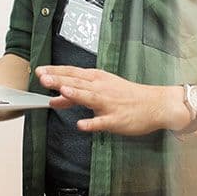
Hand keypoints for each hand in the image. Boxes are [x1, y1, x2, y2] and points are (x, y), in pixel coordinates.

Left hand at [35, 66, 182, 134]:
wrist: (155, 104)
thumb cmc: (127, 96)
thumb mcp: (101, 90)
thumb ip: (75, 95)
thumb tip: (54, 98)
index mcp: (97, 79)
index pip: (72, 73)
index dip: (56, 71)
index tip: (40, 70)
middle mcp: (102, 89)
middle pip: (78, 83)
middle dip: (60, 80)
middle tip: (43, 77)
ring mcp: (109, 104)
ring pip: (90, 98)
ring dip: (76, 94)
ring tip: (62, 91)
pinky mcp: (116, 120)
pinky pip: (102, 122)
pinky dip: (92, 123)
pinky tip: (81, 125)